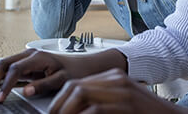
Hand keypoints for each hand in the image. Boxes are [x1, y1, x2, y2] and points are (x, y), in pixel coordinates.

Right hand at [0, 49, 83, 103]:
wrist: (79, 64)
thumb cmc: (72, 71)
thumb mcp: (62, 80)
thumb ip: (44, 85)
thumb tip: (26, 91)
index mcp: (37, 57)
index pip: (15, 69)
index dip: (5, 85)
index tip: (0, 99)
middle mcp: (27, 54)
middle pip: (2, 64)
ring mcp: (23, 57)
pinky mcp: (21, 63)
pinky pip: (3, 69)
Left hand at [48, 68, 186, 113]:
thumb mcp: (123, 105)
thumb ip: (101, 104)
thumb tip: (77, 111)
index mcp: (114, 77)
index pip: (77, 83)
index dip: (60, 100)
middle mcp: (117, 79)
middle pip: (75, 86)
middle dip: (59, 105)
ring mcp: (123, 90)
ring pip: (81, 94)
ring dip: (67, 111)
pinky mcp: (128, 104)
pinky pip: (96, 109)